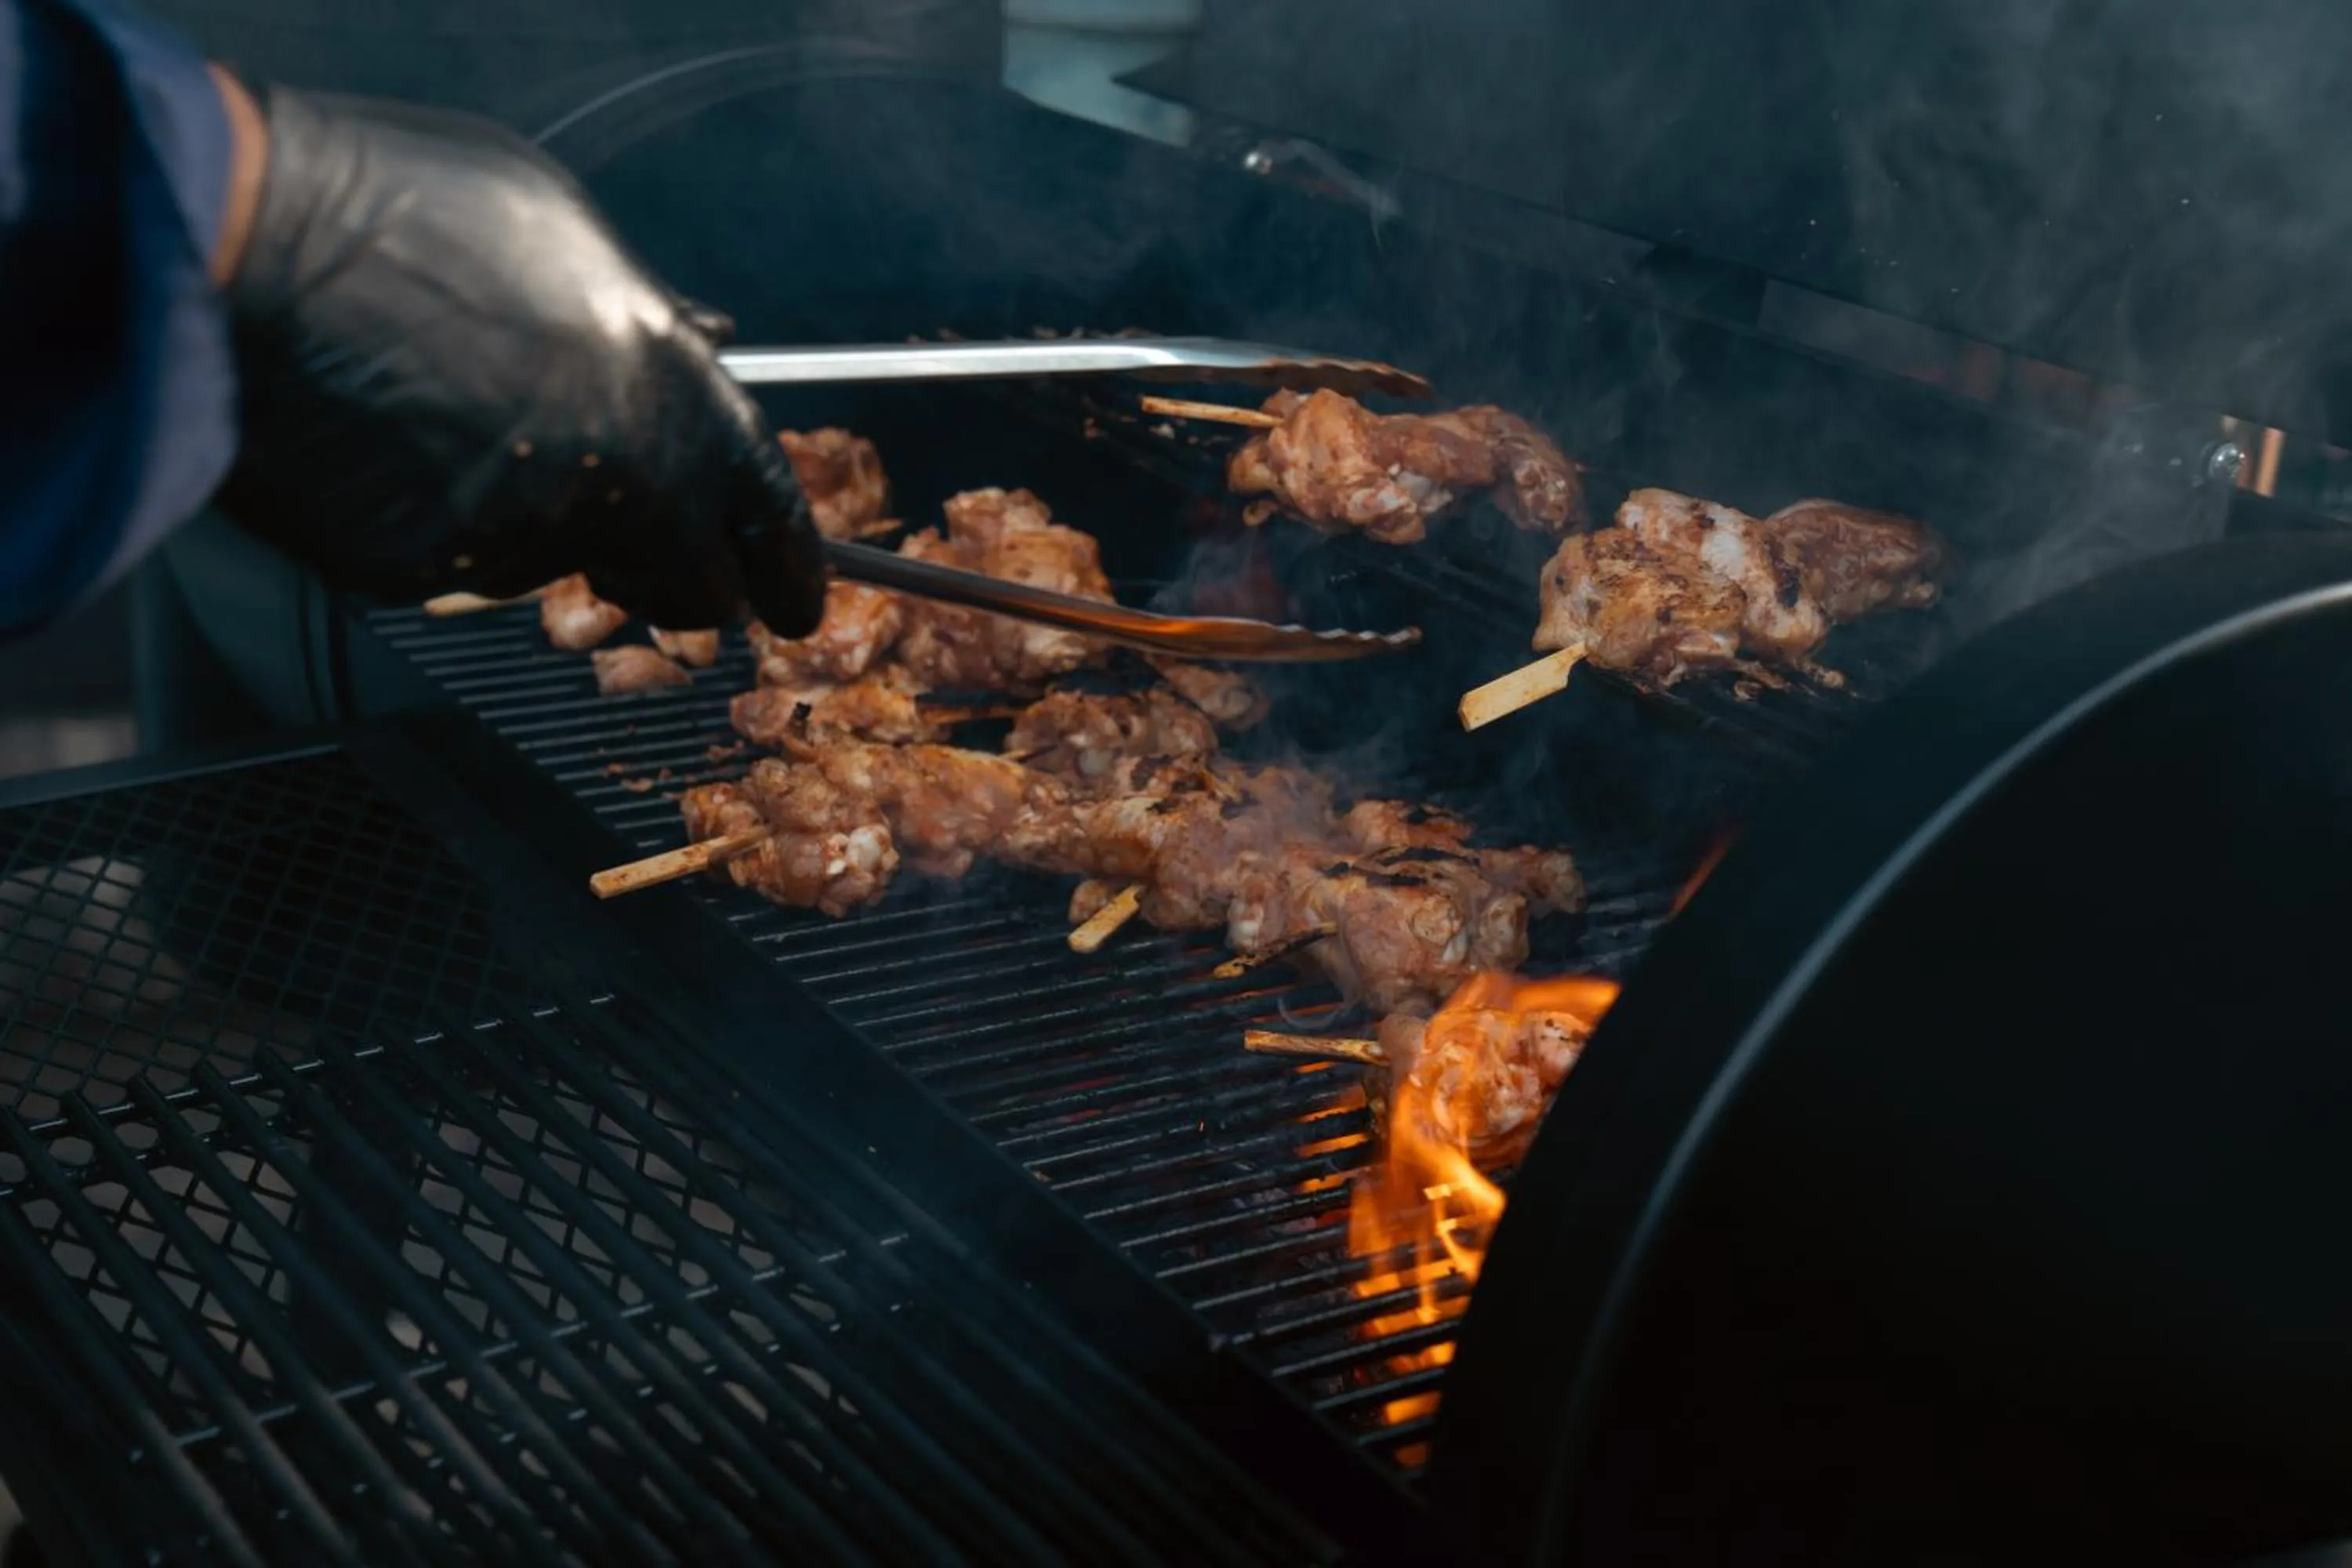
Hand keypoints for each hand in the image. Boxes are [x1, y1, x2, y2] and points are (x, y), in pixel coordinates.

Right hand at [211, 81, 824, 633]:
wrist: (245, 245)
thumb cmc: (402, 210)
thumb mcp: (563, 232)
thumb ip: (642, 315)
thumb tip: (694, 341)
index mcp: (667, 393)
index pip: (765, 513)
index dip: (788, 564)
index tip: (797, 602)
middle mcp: (611, 483)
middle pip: (684, 582)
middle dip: (679, 579)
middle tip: (651, 559)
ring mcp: (515, 538)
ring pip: (559, 565)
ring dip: (541, 526)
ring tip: (469, 432)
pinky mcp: (422, 572)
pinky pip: (453, 560)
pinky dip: (439, 520)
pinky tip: (396, 445)